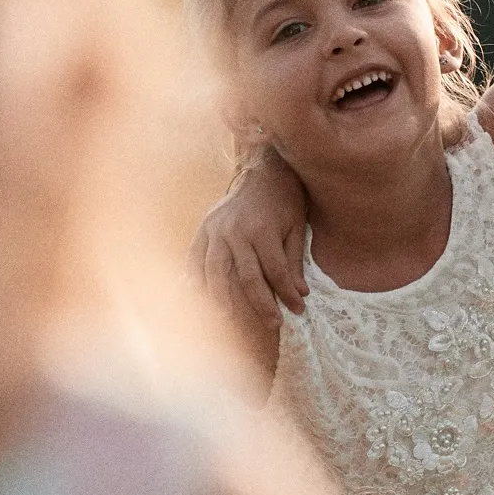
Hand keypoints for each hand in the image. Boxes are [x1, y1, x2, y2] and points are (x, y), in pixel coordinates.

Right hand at [189, 148, 309, 336]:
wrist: (263, 170)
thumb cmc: (283, 200)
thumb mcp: (296, 227)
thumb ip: (294, 261)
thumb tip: (300, 294)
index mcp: (263, 230)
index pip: (276, 272)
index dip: (288, 295)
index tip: (299, 310)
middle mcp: (237, 231)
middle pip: (246, 277)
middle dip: (261, 303)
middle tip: (273, 324)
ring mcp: (217, 229)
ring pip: (215, 270)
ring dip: (221, 296)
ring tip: (228, 316)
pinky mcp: (205, 227)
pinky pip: (195, 256)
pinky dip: (193, 275)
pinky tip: (193, 292)